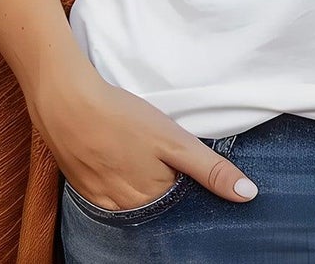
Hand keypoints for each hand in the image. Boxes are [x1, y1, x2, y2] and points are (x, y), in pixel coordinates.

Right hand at [31, 63, 257, 209]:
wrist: (65, 103)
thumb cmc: (122, 117)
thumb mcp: (174, 139)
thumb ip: (210, 169)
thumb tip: (249, 195)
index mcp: (155, 200)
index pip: (184, 203)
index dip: (190, 183)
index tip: (185, 163)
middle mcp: (130, 211)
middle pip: (159, 205)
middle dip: (167, 187)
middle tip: (158, 153)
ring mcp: (105, 204)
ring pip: (135, 203)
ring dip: (143, 187)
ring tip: (138, 154)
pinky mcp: (86, 192)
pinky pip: (111, 199)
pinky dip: (119, 183)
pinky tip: (118, 159)